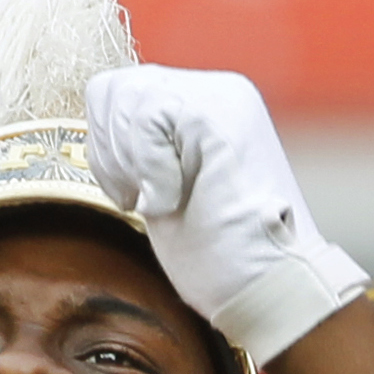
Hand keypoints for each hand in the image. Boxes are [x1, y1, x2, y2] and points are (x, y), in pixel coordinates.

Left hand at [83, 65, 369, 362]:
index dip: (107, 144)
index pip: (124, 91)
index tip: (132, 193)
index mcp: (209, 106)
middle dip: (110, 150)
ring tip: (159, 200)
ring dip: (129, 161)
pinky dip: (149, 170)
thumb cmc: (222, 255)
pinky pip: (148, 119)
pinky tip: (173, 201)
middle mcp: (217, 92)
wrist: (270, 286)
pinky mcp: (215, 116)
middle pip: (116, 87)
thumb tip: (104, 124)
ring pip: (128, 96)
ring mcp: (220, 99)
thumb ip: (147, 147)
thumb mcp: (171, 187)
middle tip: (138, 198)